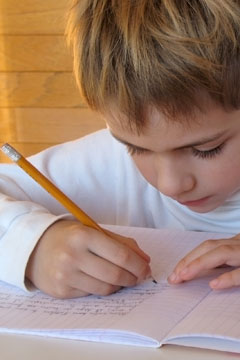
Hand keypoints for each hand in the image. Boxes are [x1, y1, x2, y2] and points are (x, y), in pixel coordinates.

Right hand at [26, 220, 150, 297]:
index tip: (146, 268)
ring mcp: (65, 276)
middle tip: (138, 277)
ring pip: (106, 289)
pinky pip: (92, 294)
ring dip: (120, 286)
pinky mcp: (61, 291)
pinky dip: (103, 289)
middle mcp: (73, 256)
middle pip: (115, 275)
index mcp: (83, 236)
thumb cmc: (69, 237)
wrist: (35, 247)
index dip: (138, 265)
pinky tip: (102, 281)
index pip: (121, 255)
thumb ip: (121, 242)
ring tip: (122, 278)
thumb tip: (145, 260)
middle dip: (133, 278)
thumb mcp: (93, 231)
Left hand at [168, 234, 239, 289]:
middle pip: (209, 247)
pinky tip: (213, 284)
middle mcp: (239, 245)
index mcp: (234, 244)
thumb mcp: (237, 260)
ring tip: (184, 276)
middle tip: (174, 277)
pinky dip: (227, 277)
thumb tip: (199, 275)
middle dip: (189, 260)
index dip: (189, 258)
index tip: (175, 273)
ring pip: (222, 252)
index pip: (207, 247)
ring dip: (200, 263)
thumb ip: (223, 264)